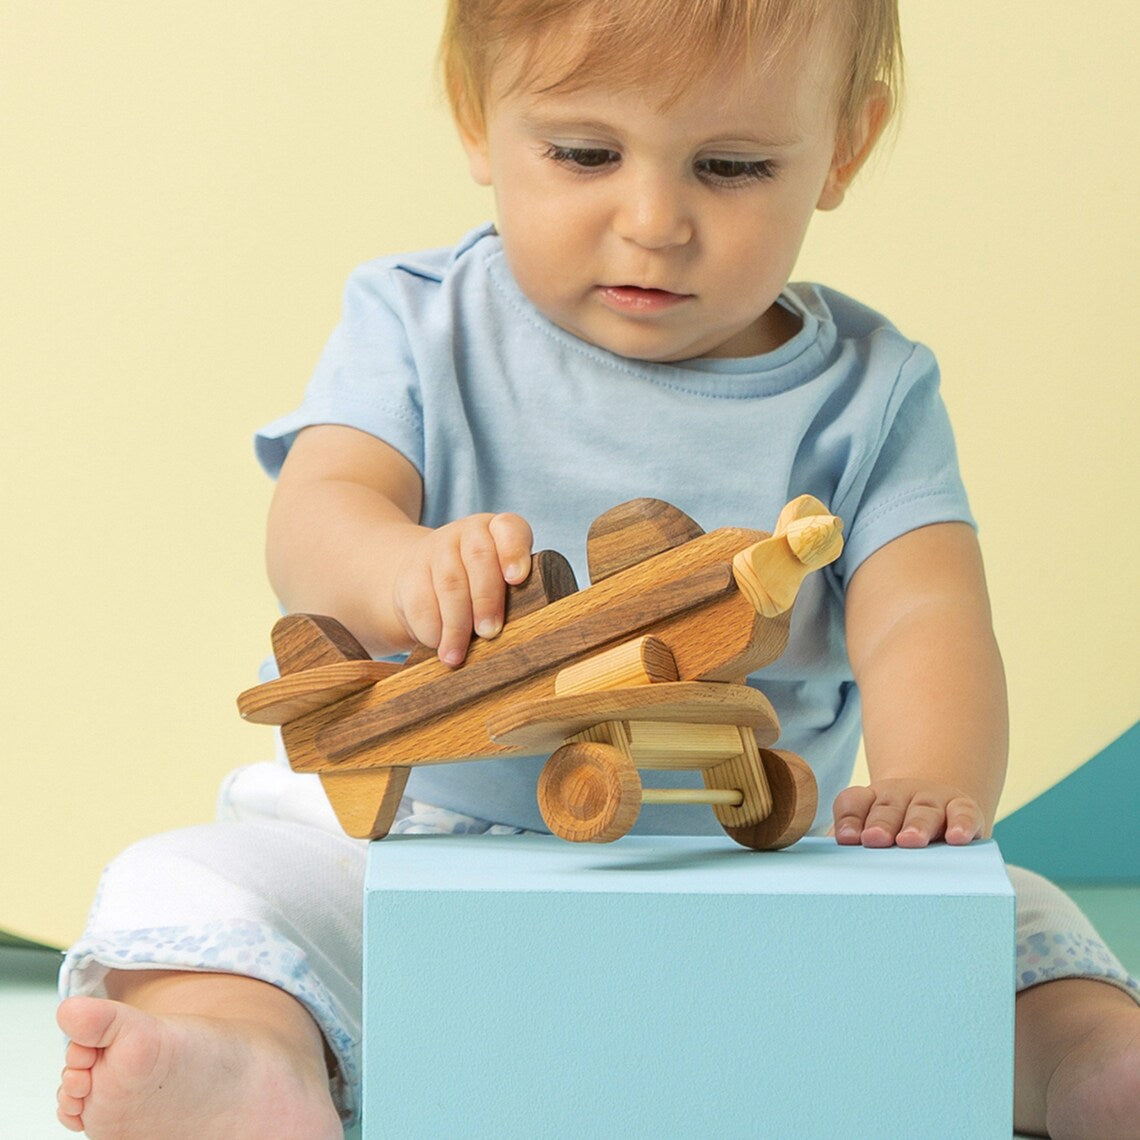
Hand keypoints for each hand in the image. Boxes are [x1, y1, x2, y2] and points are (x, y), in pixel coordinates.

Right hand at [392, 512, 532, 665]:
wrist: (427, 578)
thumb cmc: (479, 589)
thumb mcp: (502, 585)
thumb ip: (514, 599)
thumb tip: (517, 636)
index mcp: (499, 531)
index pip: (510, 529)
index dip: (514, 552)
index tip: (517, 579)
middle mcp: (468, 533)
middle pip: (479, 559)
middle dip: (486, 599)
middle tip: (490, 633)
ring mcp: (437, 548)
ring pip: (449, 584)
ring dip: (456, 624)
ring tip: (458, 656)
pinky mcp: (410, 572)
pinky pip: (420, 601)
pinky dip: (431, 628)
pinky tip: (438, 646)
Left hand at [832, 779, 985, 847]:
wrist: (940, 807)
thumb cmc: (897, 830)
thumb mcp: (873, 831)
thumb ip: (853, 847)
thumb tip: (832, 868)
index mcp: (871, 799)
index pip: (855, 802)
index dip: (850, 819)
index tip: (846, 839)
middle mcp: (901, 795)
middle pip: (888, 807)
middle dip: (881, 823)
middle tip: (874, 839)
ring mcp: (933, 799)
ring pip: (923, 809)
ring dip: (916, 825)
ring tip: (909, 841)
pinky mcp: (963, 808)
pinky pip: (963, 813)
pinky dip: (961, 823)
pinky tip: (957, 837)